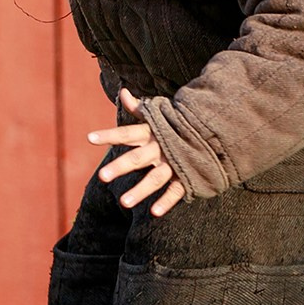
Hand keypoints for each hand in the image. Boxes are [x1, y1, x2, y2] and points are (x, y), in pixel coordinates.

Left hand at [87, 89, 187, 215]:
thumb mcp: (159, 116)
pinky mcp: (187, 175)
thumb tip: (122, 92)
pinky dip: (167, 201)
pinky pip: (176, 190)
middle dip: (120, 167)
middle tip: (102, 176)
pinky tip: (154, 213)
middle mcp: (161, 148)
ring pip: (155, 178)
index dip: (109, 135)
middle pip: (138, 158)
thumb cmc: (179, 125)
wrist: (214, 132)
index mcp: (152, 132)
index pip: (127, 133)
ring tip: (124, 203)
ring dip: (140, 190)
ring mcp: (174, 163)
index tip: (90, 138)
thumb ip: (139, 108)